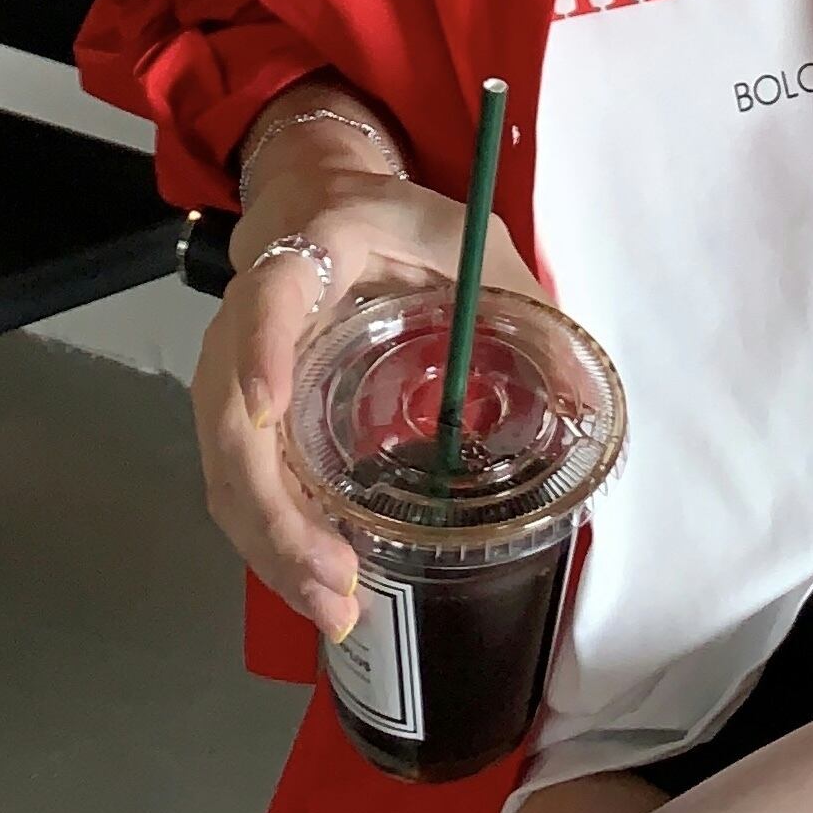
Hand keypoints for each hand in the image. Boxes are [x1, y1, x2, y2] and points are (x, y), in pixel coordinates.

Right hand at [192, 164, 549, 643]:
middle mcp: (249, 315)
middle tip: (335, 582)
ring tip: (334, 608)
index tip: (267, 411)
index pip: (270, 299)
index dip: (261, 351)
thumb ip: (523, 305)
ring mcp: (233, 369)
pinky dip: (271, 540)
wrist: (319, 203)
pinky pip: (238, 483)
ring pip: (226, 468)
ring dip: (271, 546)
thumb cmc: (398, 221)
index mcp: (311, 252)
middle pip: (229, 422)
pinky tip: (317, 584)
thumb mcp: (468, 240)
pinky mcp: (239, 412)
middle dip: (275, 513)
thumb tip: (585, 398)